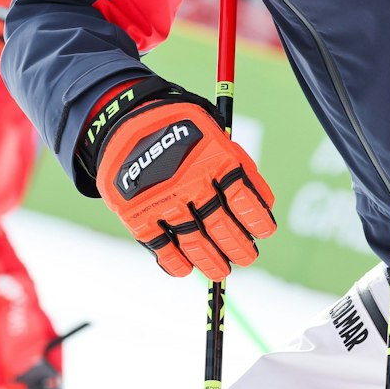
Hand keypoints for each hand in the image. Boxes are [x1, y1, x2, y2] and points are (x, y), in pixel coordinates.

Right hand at [90, 84, 275, 279]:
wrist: (125, 118)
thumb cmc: (178, 128)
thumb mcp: (212, 133)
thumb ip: (237, 165)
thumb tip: (263, 204)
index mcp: (213, 160)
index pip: (244, 199)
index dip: (256, 220)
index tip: (263, 233)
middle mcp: (190, 183)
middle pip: (221, 227)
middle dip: (237, 248)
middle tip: (246, 257)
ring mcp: (163, 200)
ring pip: (193, 242)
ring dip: (210, 262)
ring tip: (220, 270)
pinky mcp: (137, 213)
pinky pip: (160, 246)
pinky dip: (174, 263)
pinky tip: (184, 268)